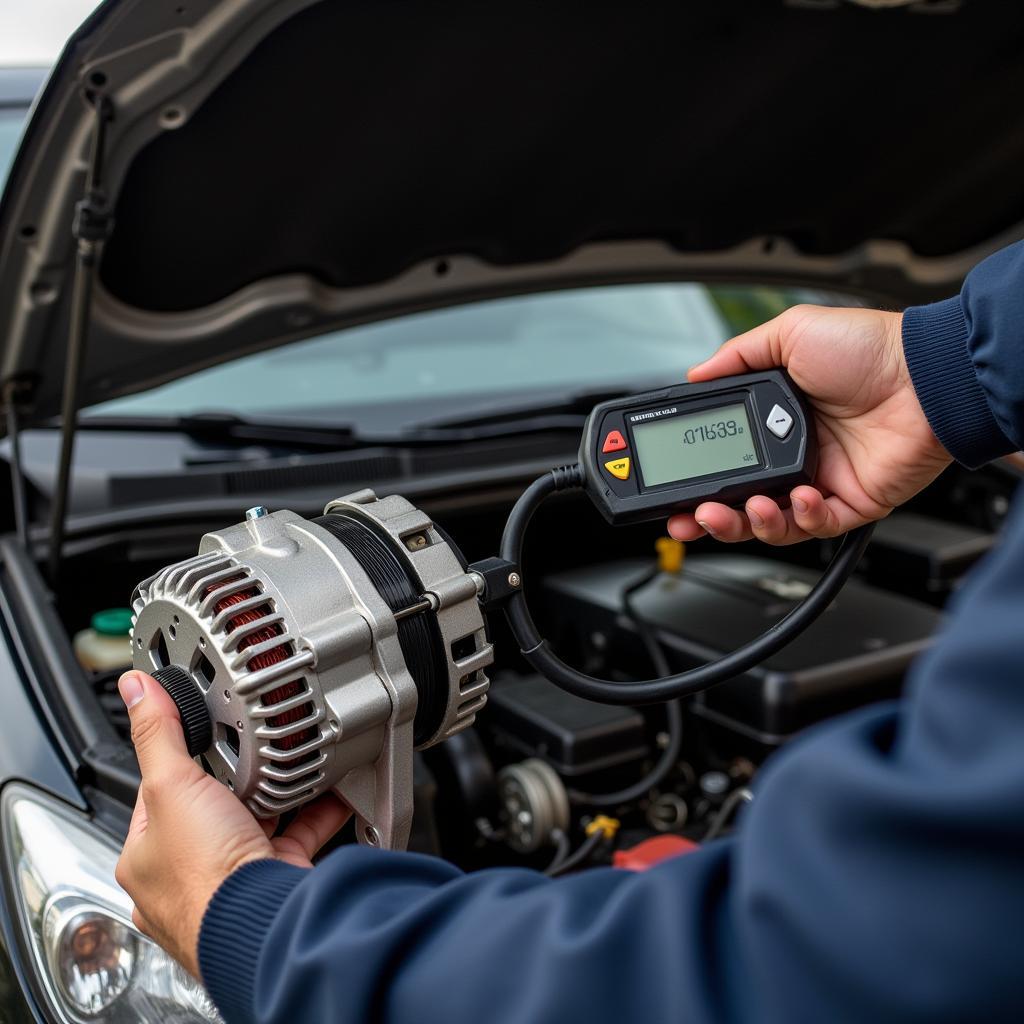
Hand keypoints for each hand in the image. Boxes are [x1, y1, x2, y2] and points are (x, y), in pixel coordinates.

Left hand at [114, 670, 349, 976]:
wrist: (264, 922)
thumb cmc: (205, 876)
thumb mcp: (171, 785)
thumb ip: (159, 734)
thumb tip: (138, 690)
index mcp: (148, 857)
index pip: (159, 794)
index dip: (179, 759)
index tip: (200, 733)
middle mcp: (189, 874)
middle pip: (213, 808)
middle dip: (235, 780)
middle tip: (252, 748)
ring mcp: (236, 881)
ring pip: (256, 823)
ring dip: (277, 796)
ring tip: (291, 762)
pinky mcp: (277, 880)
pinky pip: (299, 836)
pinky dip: (317, 812)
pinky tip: (329, 789)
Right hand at [668, 304, 951, 544]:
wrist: (926, 375)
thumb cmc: (870, 349)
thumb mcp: (790, 335)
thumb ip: (737, 356)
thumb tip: (695, 373)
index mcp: (776, 419)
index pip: (725, 457)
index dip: (697, 478)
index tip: (669, 488)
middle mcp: (796, 453)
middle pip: (741, 500)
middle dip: (712, 517)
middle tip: (691, 519)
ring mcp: (823, 480)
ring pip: (773, 522)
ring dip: (750, 523)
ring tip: (745, 510)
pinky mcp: (853, 502)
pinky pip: (818, 526)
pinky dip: (802, 517)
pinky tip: (798, 498)